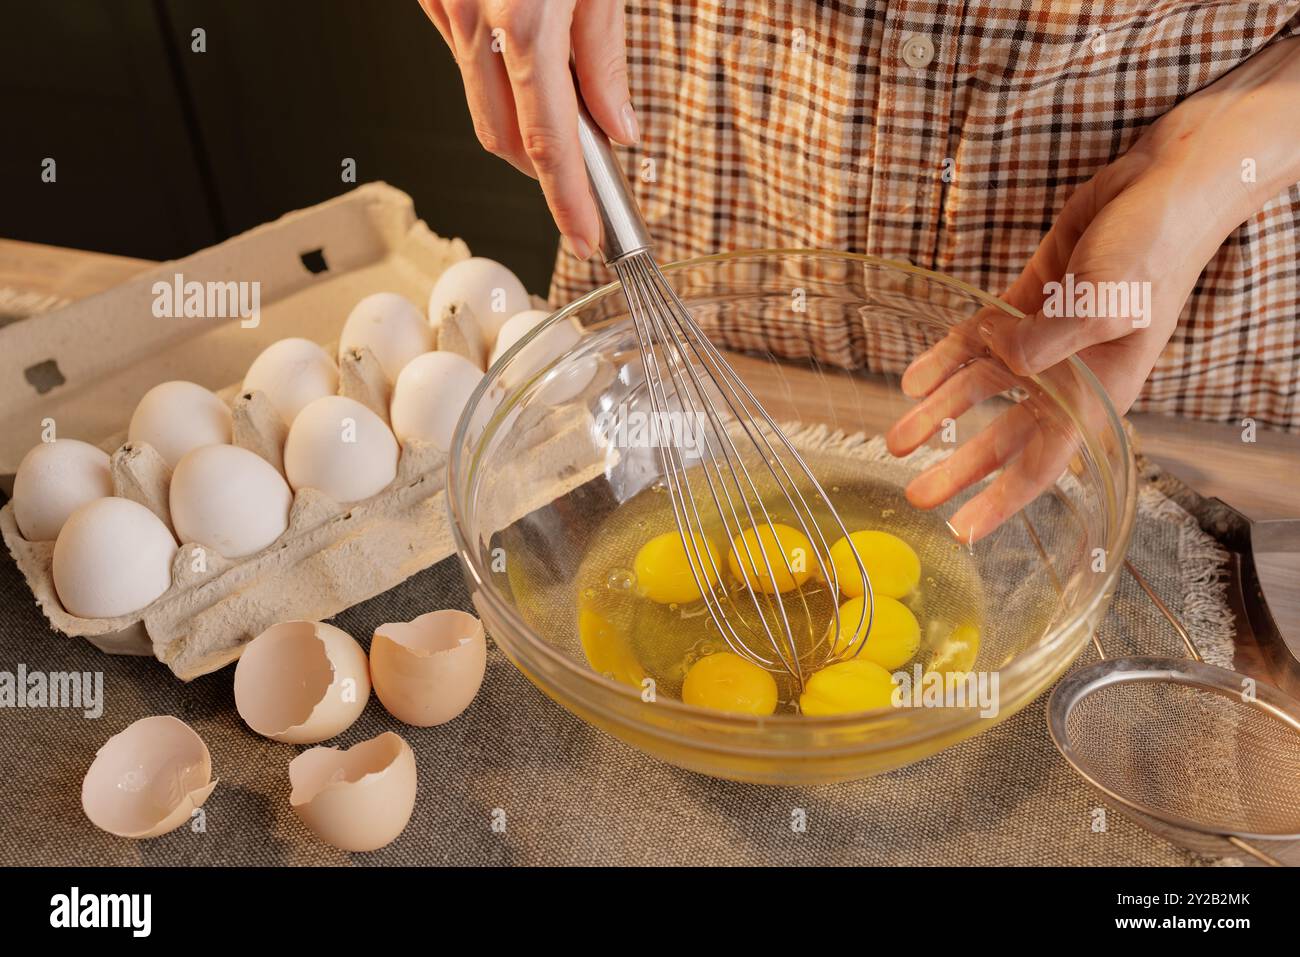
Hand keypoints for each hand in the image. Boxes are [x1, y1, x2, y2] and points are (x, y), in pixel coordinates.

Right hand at [418, 0, 638, 259]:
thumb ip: (604, 55)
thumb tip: (617, 123)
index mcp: (524, 19)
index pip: (549, 142)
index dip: (568, 201)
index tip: (585, 236)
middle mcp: (475, 18)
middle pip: (505, 137)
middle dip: (546, 169)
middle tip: (587, 172)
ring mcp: (447, 6)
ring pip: (481, 103)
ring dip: (520, 119)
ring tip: (562, 93)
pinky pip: (462, 57)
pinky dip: (495, 73)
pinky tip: (522, 51)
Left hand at [886, 37, 1299, 541]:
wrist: (1160, 184)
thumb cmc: (1152, 247)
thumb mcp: (1106, 299)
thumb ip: (1050, 339)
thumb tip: (1004, 364)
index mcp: (1097, 388)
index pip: (1044, 458)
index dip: (1003, 497)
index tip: (965, 529)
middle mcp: (1067, 373)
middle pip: (1005, 435)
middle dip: (961, 467)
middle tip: (917, 494)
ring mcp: (1043, 338)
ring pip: (982, 390)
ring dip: (939, 414)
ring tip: (897, 438)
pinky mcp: (1027, 303)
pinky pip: (977, 342)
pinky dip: (945, 360)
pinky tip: (914, 380)